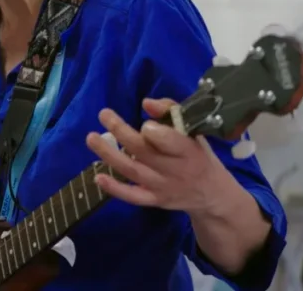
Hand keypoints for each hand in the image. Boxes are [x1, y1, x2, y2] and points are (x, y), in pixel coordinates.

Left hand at [84, 98, 234, 215]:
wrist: (211, 194)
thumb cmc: (198, 155)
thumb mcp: (194, 131)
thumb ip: (171, 112)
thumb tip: (147, 103)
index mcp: (188, 150)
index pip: (168, 140)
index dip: (153, 130)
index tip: (145, 124)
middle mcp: (174, 170)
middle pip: (143, 151)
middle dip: (121, 131)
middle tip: (104, 114)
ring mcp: (162, 187)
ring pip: (132, 170)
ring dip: (109, 154)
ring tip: (91, 138)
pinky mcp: (154, 200)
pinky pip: (132, 196)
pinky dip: (115, 189)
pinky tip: (98, 177)